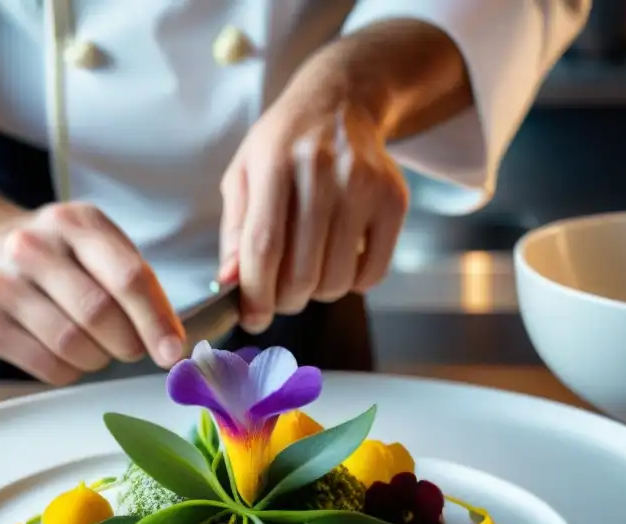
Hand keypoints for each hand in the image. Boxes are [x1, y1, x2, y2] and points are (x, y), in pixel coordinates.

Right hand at [0, 195, 184, 384]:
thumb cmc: (49, 251)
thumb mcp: (91, 242)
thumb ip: (133, 281)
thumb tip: (171, 340)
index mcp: (75, 222)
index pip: (127, 277)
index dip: (156, 321)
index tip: (172, 351)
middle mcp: (34, 247)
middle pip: (100, 315)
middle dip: (127, 343)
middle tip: (130, 347)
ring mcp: (4, 284)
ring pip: (73, 346)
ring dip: (97, 358)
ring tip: (95, 347)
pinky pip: (47, 366)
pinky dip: (70, 370)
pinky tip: (66, 354)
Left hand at [219, 57, 408, 333]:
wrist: (340, 103)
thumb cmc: (282, 147)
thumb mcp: (243, 176)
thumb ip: (234, 233)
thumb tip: (231, 284)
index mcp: (276, 163)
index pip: (265, 246)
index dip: (256, 293)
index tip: (251, 318)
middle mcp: (322, 172)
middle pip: (302, 272)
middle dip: (284, 301)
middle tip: (278, 296)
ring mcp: (364, 186)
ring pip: (337, 280)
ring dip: (317, 292)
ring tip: (308, 268)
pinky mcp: (394, 200)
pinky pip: (372, 273)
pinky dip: (352, 282)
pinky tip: (339, 257)